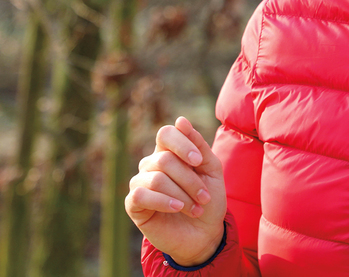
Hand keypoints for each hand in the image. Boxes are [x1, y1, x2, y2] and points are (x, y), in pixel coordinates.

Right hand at [125, 116, 226, 265]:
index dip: (182, 144)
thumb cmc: (208, 198)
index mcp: (169, 151)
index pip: (166, 133)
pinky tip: (177, 208)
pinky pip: (141, 195)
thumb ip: (199, 145)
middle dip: (189, 179)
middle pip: (165, 159)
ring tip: (195, 207)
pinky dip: (164, 202)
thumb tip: (180, 120)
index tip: (198, 161)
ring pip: (157, 178)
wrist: (204, 233)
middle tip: (204, 196)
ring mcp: (140, 182)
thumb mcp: (211, 169)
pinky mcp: (133, 204)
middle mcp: (152, 163)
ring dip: (182, 194)